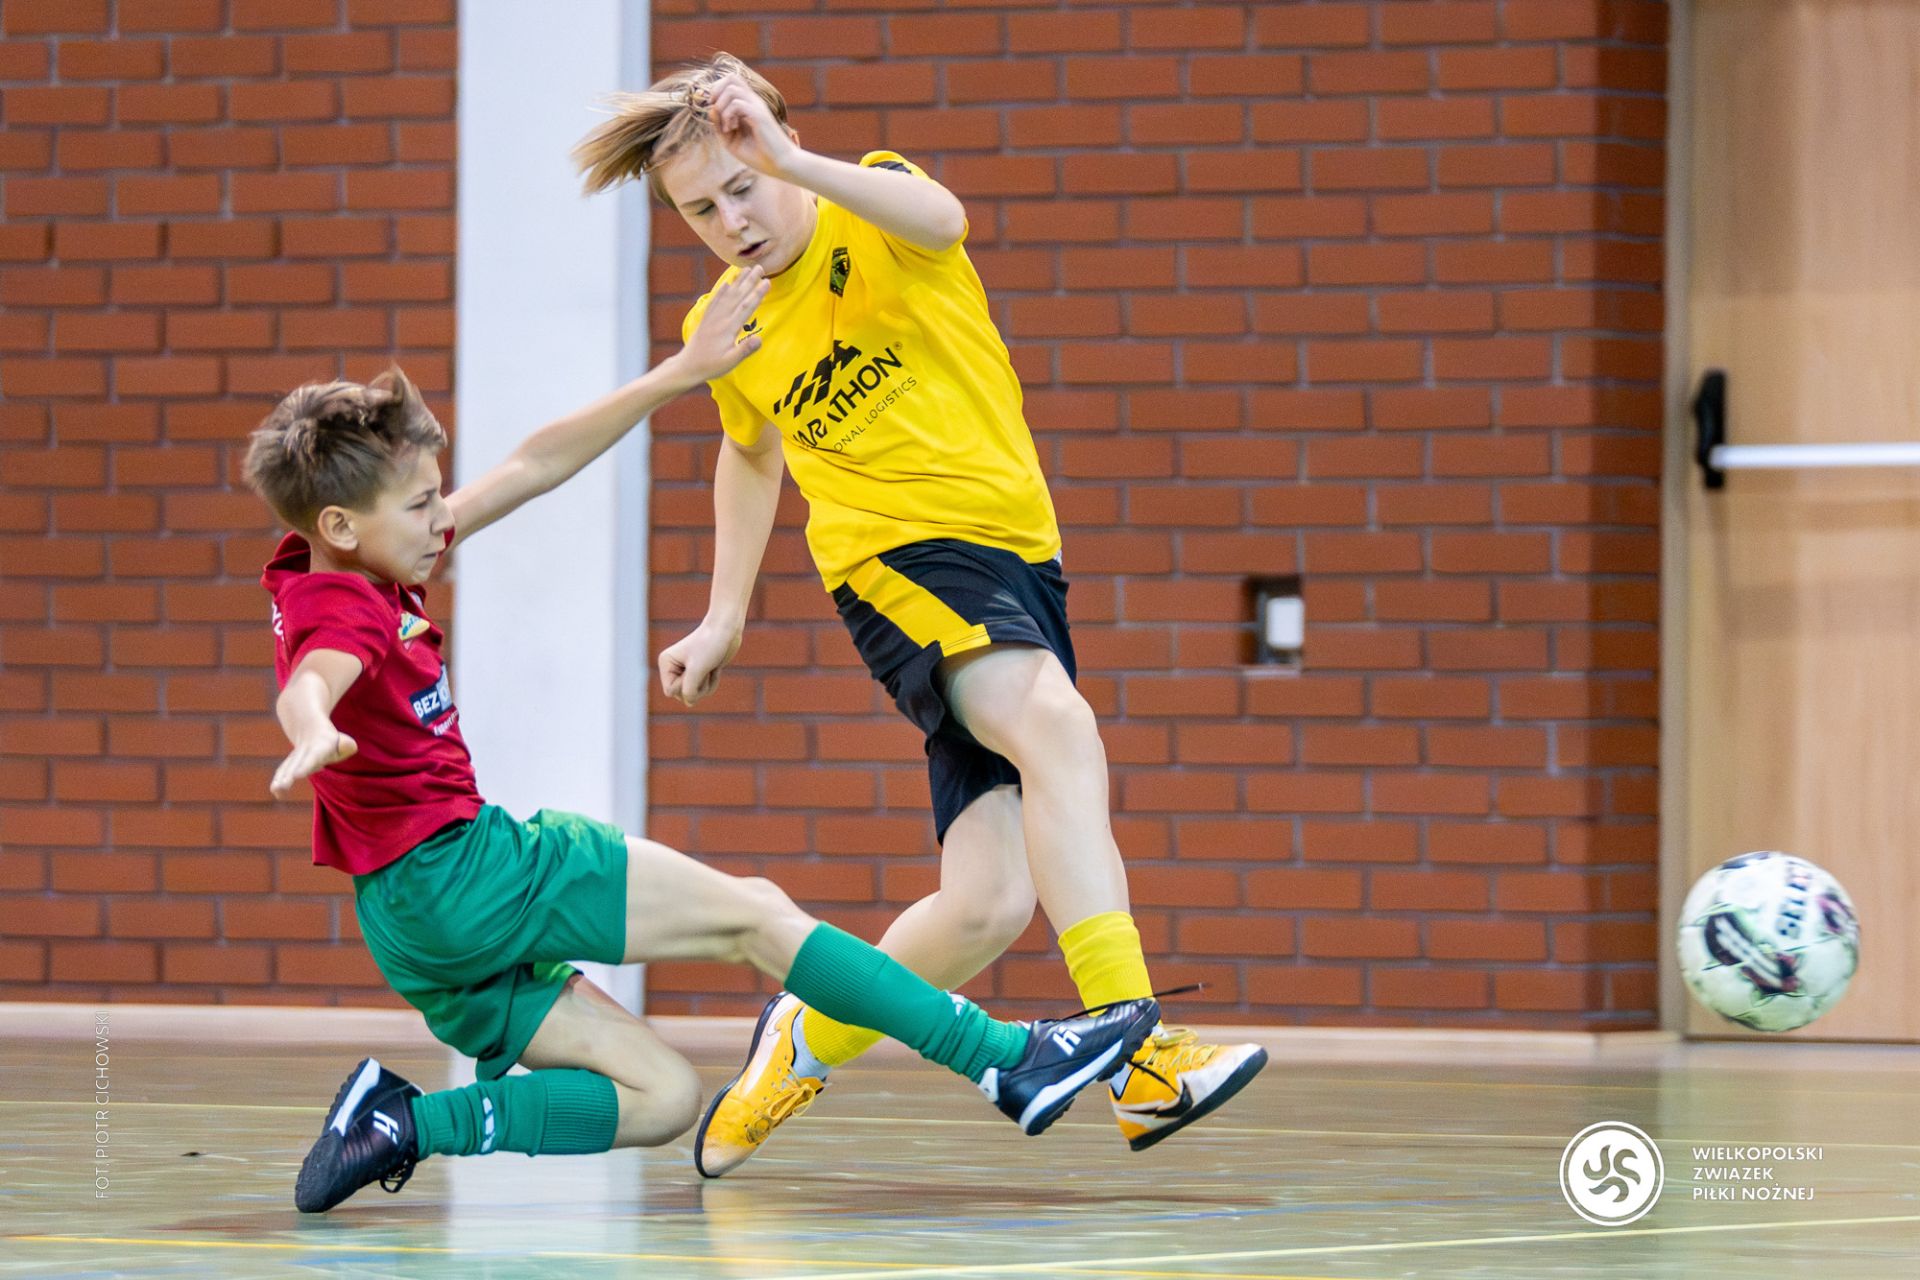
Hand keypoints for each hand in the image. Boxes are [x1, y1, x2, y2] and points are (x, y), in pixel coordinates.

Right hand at [270, 729, 357, 798]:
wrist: (306, 725)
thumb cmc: (330, 740)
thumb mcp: (342, 740)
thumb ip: (347, 745)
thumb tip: (350, 747)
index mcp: (319, 747)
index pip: (312, 758)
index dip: (304, 767)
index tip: (296, 776)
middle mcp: (305, 752)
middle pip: (296, 765)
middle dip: (289, 776)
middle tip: (283, 786)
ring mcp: (295, 756)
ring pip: (287, 767)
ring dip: (281, 779)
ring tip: (276, 790)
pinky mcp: (290, 763)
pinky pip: (283, 771)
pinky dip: (279, 780)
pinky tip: (276, 792)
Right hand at [659, 620, 742, 705]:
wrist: (726, 630)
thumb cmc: (710, 645)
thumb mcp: (698, 670)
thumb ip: (689, 691)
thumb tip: (690, 703)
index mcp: (665, 663)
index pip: (671, 691)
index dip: (686, 685)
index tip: (695, 668)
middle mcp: (672, 669)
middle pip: (682, 695)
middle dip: (698, 686)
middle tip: (705, 668)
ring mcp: (685, 672)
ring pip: (694, 695)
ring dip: (707, 685)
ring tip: (710, 668)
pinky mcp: (698, 674)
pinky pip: (703, 691)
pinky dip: (712, 683)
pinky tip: (715, 669)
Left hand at [678, 266, 768, 382]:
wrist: (688, 365)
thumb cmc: (711, 365)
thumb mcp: (730, 361)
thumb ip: (745, 350)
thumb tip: (760, 339)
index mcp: (728, 328)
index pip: (746, 307)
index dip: (757, 294)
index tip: (767, 281)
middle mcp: (720, 319)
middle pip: (737, 296)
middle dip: (750, 281)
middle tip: (760, 267)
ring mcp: (712, 317)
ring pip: (727, 295)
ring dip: (737, 282)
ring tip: (746, 270)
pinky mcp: (706, 319)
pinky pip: (714, 301)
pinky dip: (721, 291)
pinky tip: (726, 284)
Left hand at [704, 75, 799, 176]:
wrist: (780, 164)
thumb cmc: (758, 155)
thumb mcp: (731, 141)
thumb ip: (719, 125)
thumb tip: (710, 108)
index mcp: (748, 104)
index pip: (730, 81)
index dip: (716, 91)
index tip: (715, 111)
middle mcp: (753, 101)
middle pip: (731, 77)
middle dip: (716, 92)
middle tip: (717, 112)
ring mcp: (757, 106)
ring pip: (731, 89)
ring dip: (721, 107)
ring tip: (727, 127)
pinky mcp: (759, 115)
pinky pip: (736, 104)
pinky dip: (727, 116)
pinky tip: (731, 129)